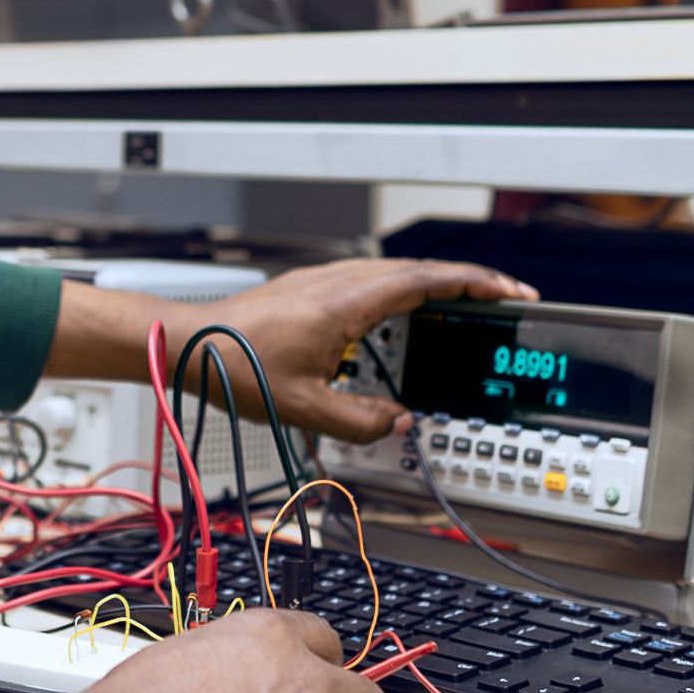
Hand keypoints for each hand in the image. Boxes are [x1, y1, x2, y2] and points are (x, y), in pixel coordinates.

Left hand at [212, 258, 534, 442]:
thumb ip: (359, 420)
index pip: (427, 281)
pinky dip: (404, 290)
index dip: (475, 284)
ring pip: (395, 272)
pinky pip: (372, 280)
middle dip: (468, 282)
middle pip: (419, 271)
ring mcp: (323, 280)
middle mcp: (338, 281)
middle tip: (504, 300)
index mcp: (346, 302)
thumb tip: (397, 422)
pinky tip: (405, 313)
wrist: (184, 340)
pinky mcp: (310, 289)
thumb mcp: (303, 407)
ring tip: (466, 306)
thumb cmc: (232, 364)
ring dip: (436, 284)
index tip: (509, 292)